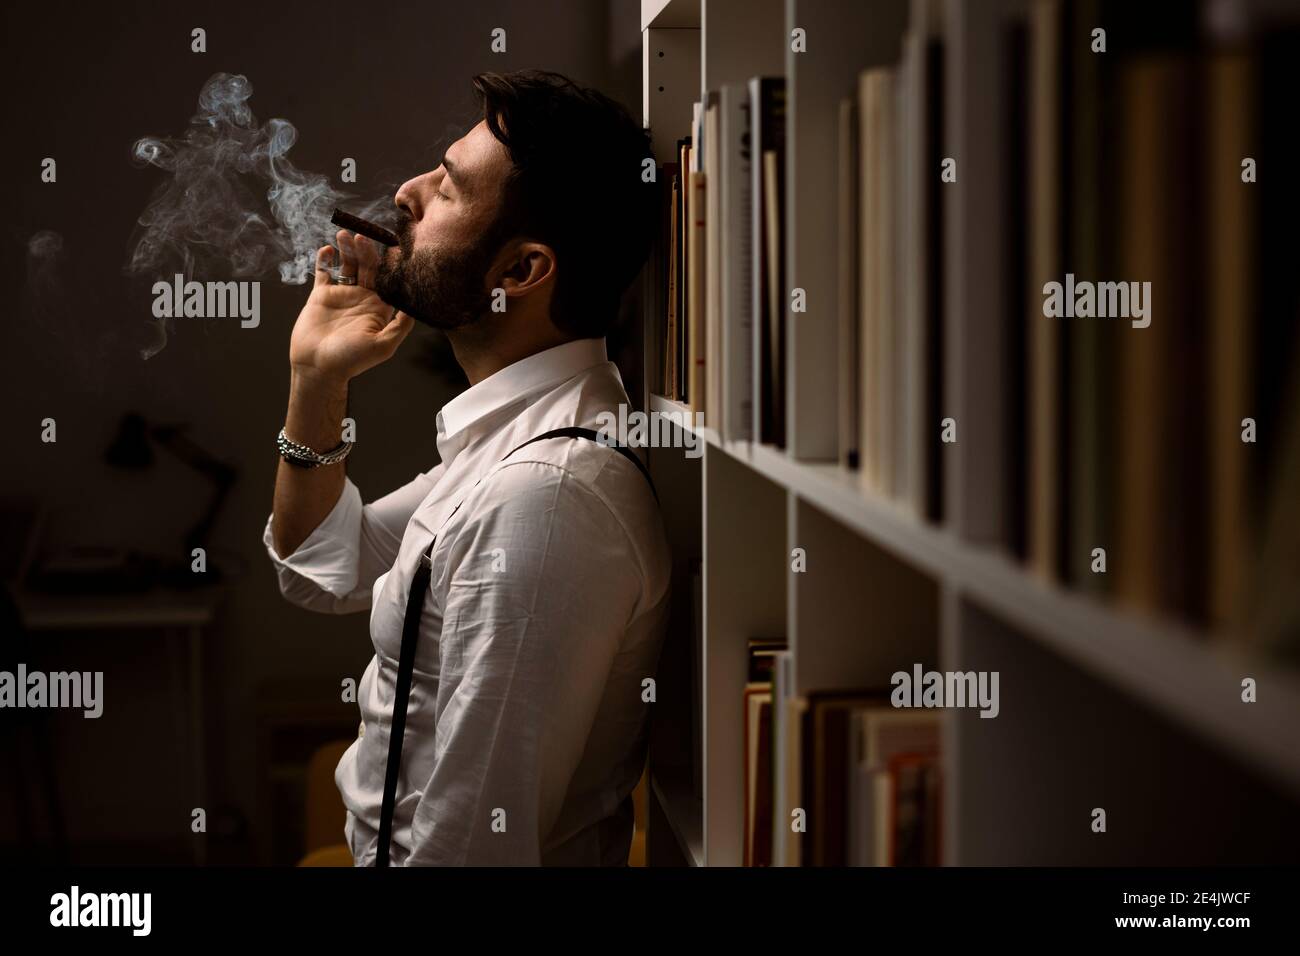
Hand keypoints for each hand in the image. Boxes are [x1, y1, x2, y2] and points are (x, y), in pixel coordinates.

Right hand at [288, 229, 414, 383]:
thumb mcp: (383, 345)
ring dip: (346, 249)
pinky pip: (324, 272)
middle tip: (362, 236)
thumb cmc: (351, 361)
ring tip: (344, 235)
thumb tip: (416, 306)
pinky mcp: (321, 295)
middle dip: (366, 251)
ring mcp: (342, 296)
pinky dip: (325, 259)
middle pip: (367, 267)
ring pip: (347, 265)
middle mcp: (363, 299)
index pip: (387, 278)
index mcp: (380, 308)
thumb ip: (401, 326)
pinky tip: (327, 250)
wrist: (318, 367)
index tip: (389, 246)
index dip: (388, 262)